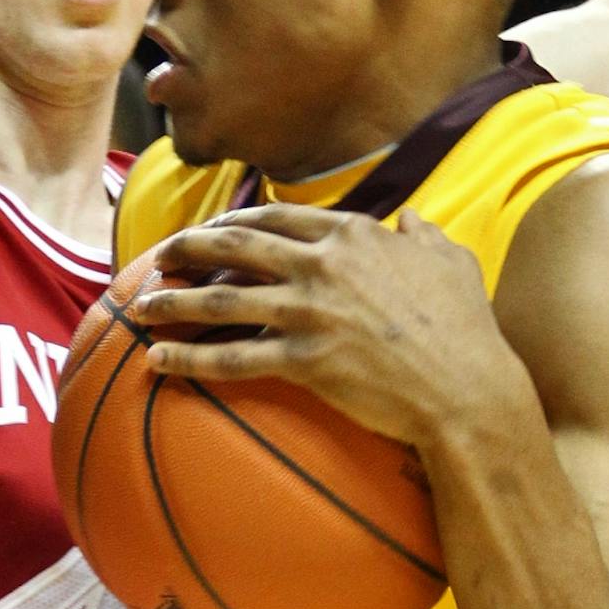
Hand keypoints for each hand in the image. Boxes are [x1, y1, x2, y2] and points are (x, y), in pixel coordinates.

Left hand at [134, 205, 528, 451]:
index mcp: (353, 235)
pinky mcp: (303, 359)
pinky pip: (232, 356)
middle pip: (235, 246)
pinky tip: (158, 360)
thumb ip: (424, 236)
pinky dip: (189, 357)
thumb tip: (411, 219)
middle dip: (187, 248)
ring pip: (221, 297)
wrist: (468, 390)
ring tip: (141, 306)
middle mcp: (323, 264)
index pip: (275, 219)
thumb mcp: (451, 264)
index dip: (232, 222)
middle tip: (158, 257)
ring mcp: (310, 311)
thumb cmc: (465, 330)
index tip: (207, 230)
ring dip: (173, 301)